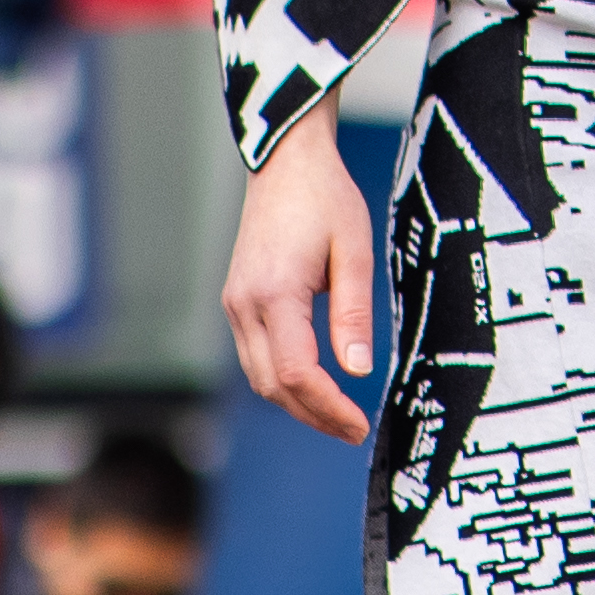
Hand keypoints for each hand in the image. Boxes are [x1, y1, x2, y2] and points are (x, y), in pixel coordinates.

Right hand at [221, 118, 378, 437]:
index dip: (327, 406)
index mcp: (275, 292)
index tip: (358, 423)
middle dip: (313, 415)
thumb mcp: (355, 251)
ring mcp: (235, 304)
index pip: (296, 371)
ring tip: (339, 416)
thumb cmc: (326, 199)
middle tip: (354, 429)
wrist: (286, 164)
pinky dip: (282, 380)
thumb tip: (358, 370)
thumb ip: (354, 312)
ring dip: (296, 403)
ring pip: (259, 375)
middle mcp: (244, 304)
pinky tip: (314, 386)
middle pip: (272, 384)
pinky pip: (256, 355)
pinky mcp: (237, 301)